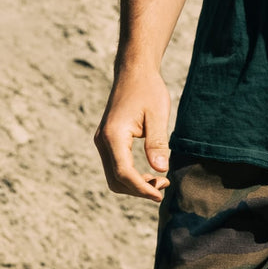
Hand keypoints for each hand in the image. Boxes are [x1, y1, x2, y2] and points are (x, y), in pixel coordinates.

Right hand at [94, 65, 171, 200]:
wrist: (134, 72)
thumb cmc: (148, 90)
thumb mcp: (158, 115)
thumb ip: (158, 143)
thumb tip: (161, 170)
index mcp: (113, 136)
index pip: (123, 173)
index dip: (142, 189)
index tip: (160, 195)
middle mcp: (102, 141)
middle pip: (116, 180)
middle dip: (138, 190)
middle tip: (165, 186)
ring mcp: (102, 141)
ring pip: (114, 176)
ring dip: (135, 184)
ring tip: (160, 181)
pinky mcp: (107, 141)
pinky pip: (115, 167)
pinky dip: (131, 176)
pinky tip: (150, 173)